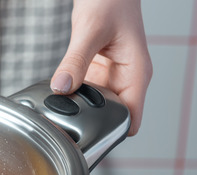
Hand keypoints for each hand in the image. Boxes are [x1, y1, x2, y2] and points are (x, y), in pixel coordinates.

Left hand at [50, 0, 152, 135]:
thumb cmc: (111, 0)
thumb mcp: (90, 31)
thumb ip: (76, 61)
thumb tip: (62, 87)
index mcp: (136, 73)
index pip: (130, 118)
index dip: (112, 132)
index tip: (90, 139)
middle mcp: (126, 78)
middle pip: (111, 116)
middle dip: (90, 122)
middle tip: (66, 123)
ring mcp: (111, 75)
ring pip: (95, 105)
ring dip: (79, 108)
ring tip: (61, 108)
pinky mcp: (97, 70)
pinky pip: (85, 91)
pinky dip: (73, 94)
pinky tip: (60, 93)